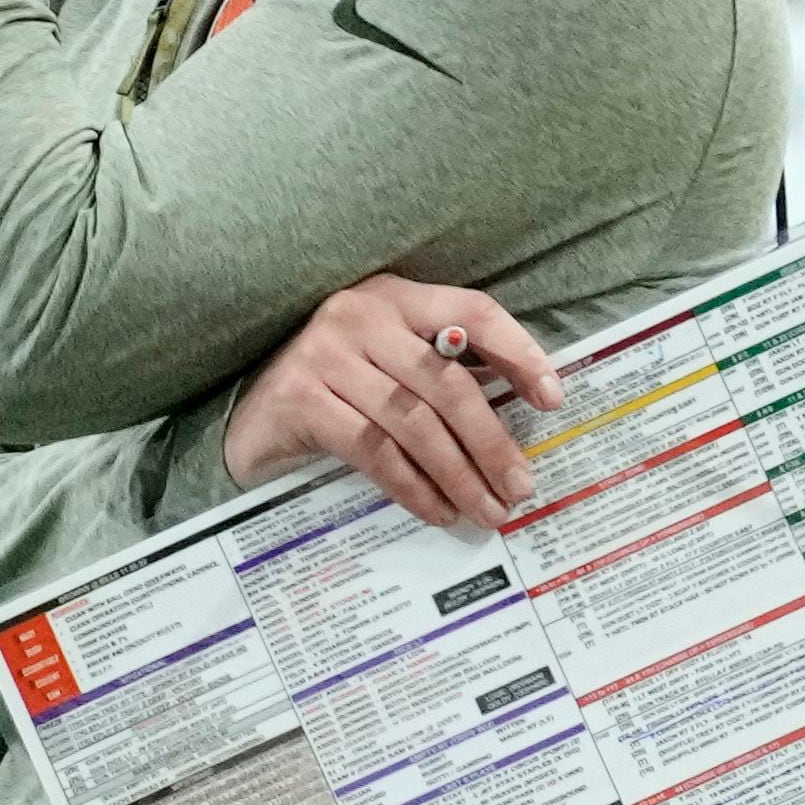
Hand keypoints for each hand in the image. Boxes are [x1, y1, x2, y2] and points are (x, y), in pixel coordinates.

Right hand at [222, 276, 567, 529]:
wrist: (251, 414)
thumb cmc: (338, 388)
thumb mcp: (390, 361)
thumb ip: (441, 371)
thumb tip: (520, 416)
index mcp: (397, 295)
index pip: (473, 312)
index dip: (519, 352)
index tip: (553, 398)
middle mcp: (361, 315)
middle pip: (446, 382)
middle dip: (491, 441)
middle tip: (520, 485)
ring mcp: (326, 354)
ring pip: (413, 423)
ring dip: (458, 474)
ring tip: (487, 509)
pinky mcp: (302, 399)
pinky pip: (374, 452)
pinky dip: (413, 486)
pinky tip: (438, 509)